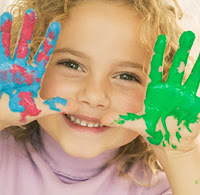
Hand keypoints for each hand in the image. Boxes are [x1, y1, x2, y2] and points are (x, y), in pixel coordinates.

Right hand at [0, 9, 76, 127]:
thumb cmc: (17, 113)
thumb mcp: (38, 109)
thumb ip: (55, 106)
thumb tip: (76, 106)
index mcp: (34, 76)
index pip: (44, 55)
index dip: (49, 41)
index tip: (56, 27)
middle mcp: (23, 68)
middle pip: (28, 45)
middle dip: (30, 29)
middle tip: (33, 12)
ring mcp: (10, 66)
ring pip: (14, 43)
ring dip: (16, 29)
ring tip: (20, 14)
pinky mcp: (0, 67)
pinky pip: (1, 48)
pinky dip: (2, 35)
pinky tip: (4, 20)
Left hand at [102, 31, 199, 151]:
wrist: (168, 141)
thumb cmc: (152, 130)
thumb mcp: (137, 124)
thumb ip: (122, 120)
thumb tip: (104, 119)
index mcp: (154, 92)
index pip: (155, 69)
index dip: (157, 55)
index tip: (159, 39)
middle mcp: (169, 90)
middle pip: (175, 68)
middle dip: (181, 52)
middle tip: (188, 34)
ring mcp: (181, 96)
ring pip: (189, 76)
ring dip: (196, 63)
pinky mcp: (192, 104)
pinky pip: (197, 90)